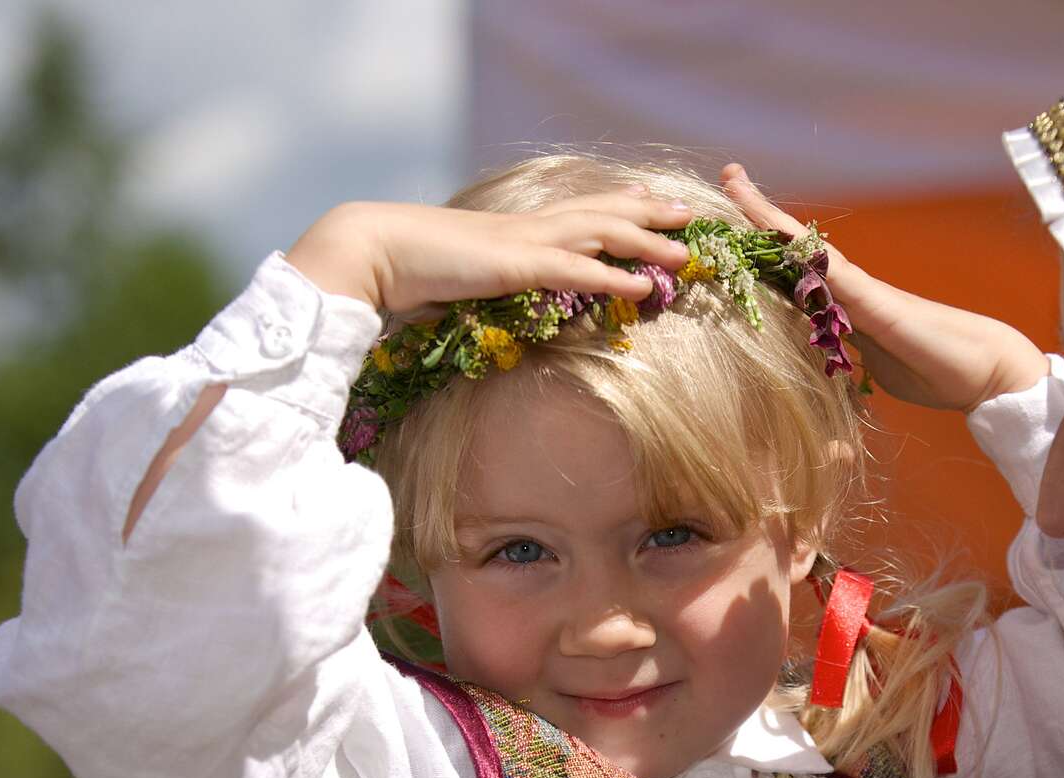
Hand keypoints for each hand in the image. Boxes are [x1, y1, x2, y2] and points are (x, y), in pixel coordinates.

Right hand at [284, 190, 694, 316]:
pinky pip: (575, 270)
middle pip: (601, 213)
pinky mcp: (516, 267)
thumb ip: (486, 283)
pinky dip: (613, 276)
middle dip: (648, 213)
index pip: (577, 209)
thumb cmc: (409, 270)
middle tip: (688, 213)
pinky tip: (643, 286)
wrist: (375, 252)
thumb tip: (492, 295)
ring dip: (646, 242)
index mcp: (516, 230)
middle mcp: (528, 229)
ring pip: (600, 235)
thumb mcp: (460, 277)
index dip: (615, 203)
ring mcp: (525, 244)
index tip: (647, 197)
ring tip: (685, 251)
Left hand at [721, 164, 1046, 411]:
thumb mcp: (874, 368)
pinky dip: (804, 253)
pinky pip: (834, 273)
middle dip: (758, 214)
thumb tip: (828, 363)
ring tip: (736, 186)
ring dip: (770, 219)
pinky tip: (776, 231)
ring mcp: (862, 291)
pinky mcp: (878, 303)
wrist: (986, 370)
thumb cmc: (934, 369)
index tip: (733, 222)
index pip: (793, 271)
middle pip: (793, 246)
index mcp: (844, 306)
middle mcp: (849, 289)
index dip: (761, 248)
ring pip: (806, 248)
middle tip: (728, 174)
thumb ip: (848, 359)